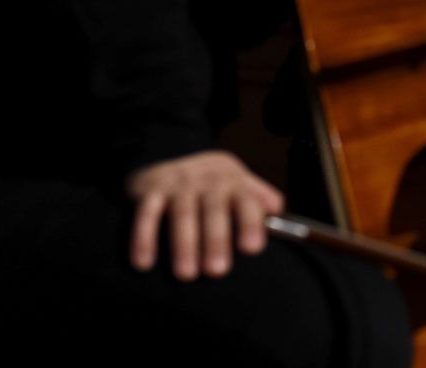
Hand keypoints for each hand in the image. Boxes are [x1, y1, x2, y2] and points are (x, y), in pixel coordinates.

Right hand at [126, 150, 284, 280]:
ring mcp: (178, 184)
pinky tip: (143, 263)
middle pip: (214, 209)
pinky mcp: (151, 190)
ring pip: (182, 213)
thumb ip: (262, 199)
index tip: (252, 249)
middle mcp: (208, 180)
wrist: (169, 152)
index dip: (250, 223)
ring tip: (186, 275)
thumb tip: (281, 217)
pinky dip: (144, 237)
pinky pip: (146, 214)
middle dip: (216, 240)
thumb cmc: (213, 183)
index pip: (247, 201)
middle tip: (217, 271)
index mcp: (235, 182)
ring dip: (184, 244)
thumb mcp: (240, 183)